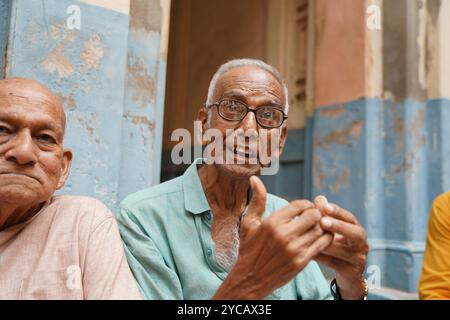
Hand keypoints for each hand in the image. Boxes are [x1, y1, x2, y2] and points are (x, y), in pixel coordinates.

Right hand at [213, 177, 332, 299]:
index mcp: (272, 222)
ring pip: (321, 229)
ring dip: (322, 226)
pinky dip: (325, 239)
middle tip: (314, 217)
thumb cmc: (248, 248)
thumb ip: (257, 200)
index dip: (307, 204)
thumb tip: (254, 178)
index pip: (300, 205)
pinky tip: (319, 238)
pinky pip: (322, 245)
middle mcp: (283, 234)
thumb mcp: (249, 223)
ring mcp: (294, 249)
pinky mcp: (301, 262)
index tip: (306, 209)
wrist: (249, 279)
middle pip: (314, 215)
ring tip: (317, 227)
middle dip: (317, 214)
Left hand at [313, 196, 368, 299]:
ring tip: (311, 236)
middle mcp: (361, 244)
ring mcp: (358, 259)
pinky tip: (308, 251)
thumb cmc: (336, 246)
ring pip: (343, 250)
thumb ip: (326, 215)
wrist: (347, 274)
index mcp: (357, 230)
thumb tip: (319, 198)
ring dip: (326, 243)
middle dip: (339, 226)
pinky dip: (321, 256)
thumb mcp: (333, 231)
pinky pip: (334, 263)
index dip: (338, 212)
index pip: (350, 218)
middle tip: (323, 221)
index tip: (325, 206)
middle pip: (356, 233)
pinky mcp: (351, 272)